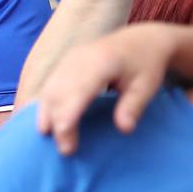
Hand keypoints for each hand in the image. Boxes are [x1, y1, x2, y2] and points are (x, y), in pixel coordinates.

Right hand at [31, 22, 192, 154]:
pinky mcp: (65, 63)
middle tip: (65, 151)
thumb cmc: (145, 66)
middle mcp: (79, 59)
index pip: (77, 94)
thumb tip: (124, 129)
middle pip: (58, 94)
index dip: (67, 120)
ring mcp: (69, 59)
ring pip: (49, 89)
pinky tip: (46, 121)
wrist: (141, 40)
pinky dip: (46, 104)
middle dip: (56, 123)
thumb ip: (133, 107)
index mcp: (101, 62)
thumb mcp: (146, 86)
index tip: (68, 147)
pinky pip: (49, 85)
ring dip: (46, 114)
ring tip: (47, 137)